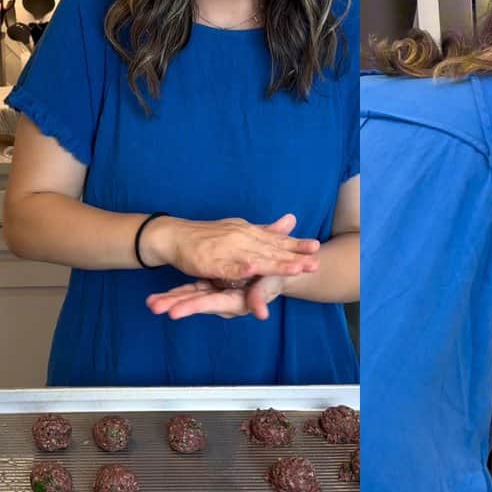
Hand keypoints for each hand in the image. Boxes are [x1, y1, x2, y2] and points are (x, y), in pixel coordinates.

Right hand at [145, 213, 318, 282]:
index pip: (276, 239)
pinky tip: (252, 271)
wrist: (173, 236)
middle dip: (294, 256)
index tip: (317, 247)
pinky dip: (239, 269)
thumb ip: (266, 229)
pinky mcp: (210, 261)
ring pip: (254, 258)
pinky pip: (226, 267)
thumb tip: (291, 220)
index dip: (296, 244)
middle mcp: (240, 238)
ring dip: (275, 264)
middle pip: (271, 249)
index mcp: (248, 232)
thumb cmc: (207, 237)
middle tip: (315, 262)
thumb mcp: (240, 229)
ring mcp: (225, 250)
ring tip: (295, 269)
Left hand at [146, 274, 286, 320]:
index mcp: (235, 302)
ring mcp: (215, 295)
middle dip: (174, 304)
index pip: (210, 303)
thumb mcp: (270, 284)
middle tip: (154, 306)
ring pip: (190, 299)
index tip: (173, 312)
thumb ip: (262, 296)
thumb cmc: (274, 279)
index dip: (193, 306)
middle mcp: (223, 301)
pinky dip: (176, 294)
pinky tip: (157, 297)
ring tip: (151, 303)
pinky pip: (191, 292)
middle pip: (196, 303)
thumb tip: (261, 314)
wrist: (275, 274)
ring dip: (170, 301)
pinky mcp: (211, 289)